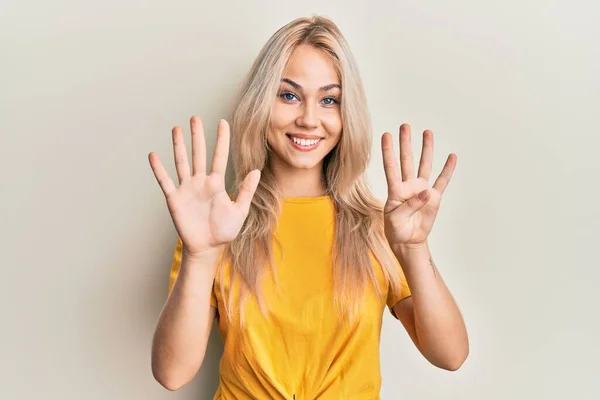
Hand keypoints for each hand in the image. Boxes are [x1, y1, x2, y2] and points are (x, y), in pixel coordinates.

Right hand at [148, 116, 260, 256]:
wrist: (207, 248)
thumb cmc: (224, 231)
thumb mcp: (240, 211)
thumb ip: (246, 191)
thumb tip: (256, 171)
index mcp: (217, 183)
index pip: (219, 156)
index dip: (222, 140)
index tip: (223, 122)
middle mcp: (201, 182)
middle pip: (199, 154)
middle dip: (197, 136)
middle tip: (195, 117)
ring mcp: (187, 189)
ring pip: (182, 162)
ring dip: (179, 146)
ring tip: (177, 129)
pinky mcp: (174, 199)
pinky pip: (165, 181)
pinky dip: (159, 169)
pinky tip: (154, 155)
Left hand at [381, 124, 455, 248]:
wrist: (408, 241)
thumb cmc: (396, 229)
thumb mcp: (396, 219)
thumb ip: (409, 205)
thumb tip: (426, 192)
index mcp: (395, 190)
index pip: (391, 167)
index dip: (388, 151)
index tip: (386, 135)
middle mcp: (408, 186)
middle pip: (407, 160)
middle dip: (405, 143)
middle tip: (405, 126)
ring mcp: (421, 190)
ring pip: (424, 165)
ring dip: (426, 149)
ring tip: (427, 132)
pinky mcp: (434, 198)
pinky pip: (442, 181)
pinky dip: (447, 169)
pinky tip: (451, 157)